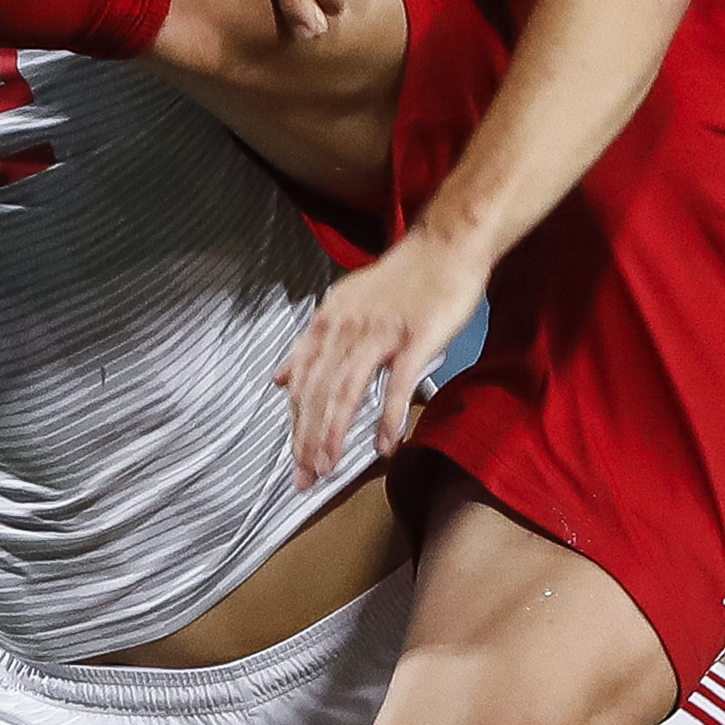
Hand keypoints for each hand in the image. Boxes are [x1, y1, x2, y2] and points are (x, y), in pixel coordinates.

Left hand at [273, 227, 485, 487]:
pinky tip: (383, 446)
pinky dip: (388, 418)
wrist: (445, 245)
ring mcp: (381, 334)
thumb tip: (279, 378)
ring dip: (334, 434)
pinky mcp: (416, 338)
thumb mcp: (343, 305)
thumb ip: (311, 344)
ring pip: (347, 391)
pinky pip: (397, 385)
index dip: (296, 425)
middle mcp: (347, 329)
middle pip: (319, 393)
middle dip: (308, 440)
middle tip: (306, 478)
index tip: (296, 461)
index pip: (302, 382)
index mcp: (328, 322)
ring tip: (329, 468)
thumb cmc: (400, 280)